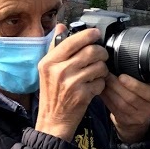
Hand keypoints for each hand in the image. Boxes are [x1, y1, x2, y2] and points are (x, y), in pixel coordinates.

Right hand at [35, 25, 109, 141]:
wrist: (53, 121)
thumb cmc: (52, 95)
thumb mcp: (46, 70)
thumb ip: (55, 48)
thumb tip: (61, 27)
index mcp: (49, 62)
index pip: (73, 40)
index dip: (89, 35)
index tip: (96, 34)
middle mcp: (59, 70)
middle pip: (91, 51)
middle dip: (101, 52)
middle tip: (102, 56)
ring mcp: (71, 83)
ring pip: (99, 66)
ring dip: (102, 69)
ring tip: (97, 73)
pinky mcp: (82, 94)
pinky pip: (100, 82)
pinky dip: (100, 84)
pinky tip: (94, 87)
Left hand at [101, 73, 149, 143]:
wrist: (140, 114)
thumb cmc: (143, 95)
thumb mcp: (148, 85)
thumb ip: (142, 78)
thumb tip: (125, 63)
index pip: (148, 92)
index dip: (134, 85)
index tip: (122, 76)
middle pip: (131, 98)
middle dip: (117, 85)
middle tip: (107, 74)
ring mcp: (137, 117)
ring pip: (121, 104)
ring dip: (110, 91)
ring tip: (104, 81)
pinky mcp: (125, 121)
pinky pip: (114, 109)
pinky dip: (107, 98)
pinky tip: (103, 90)